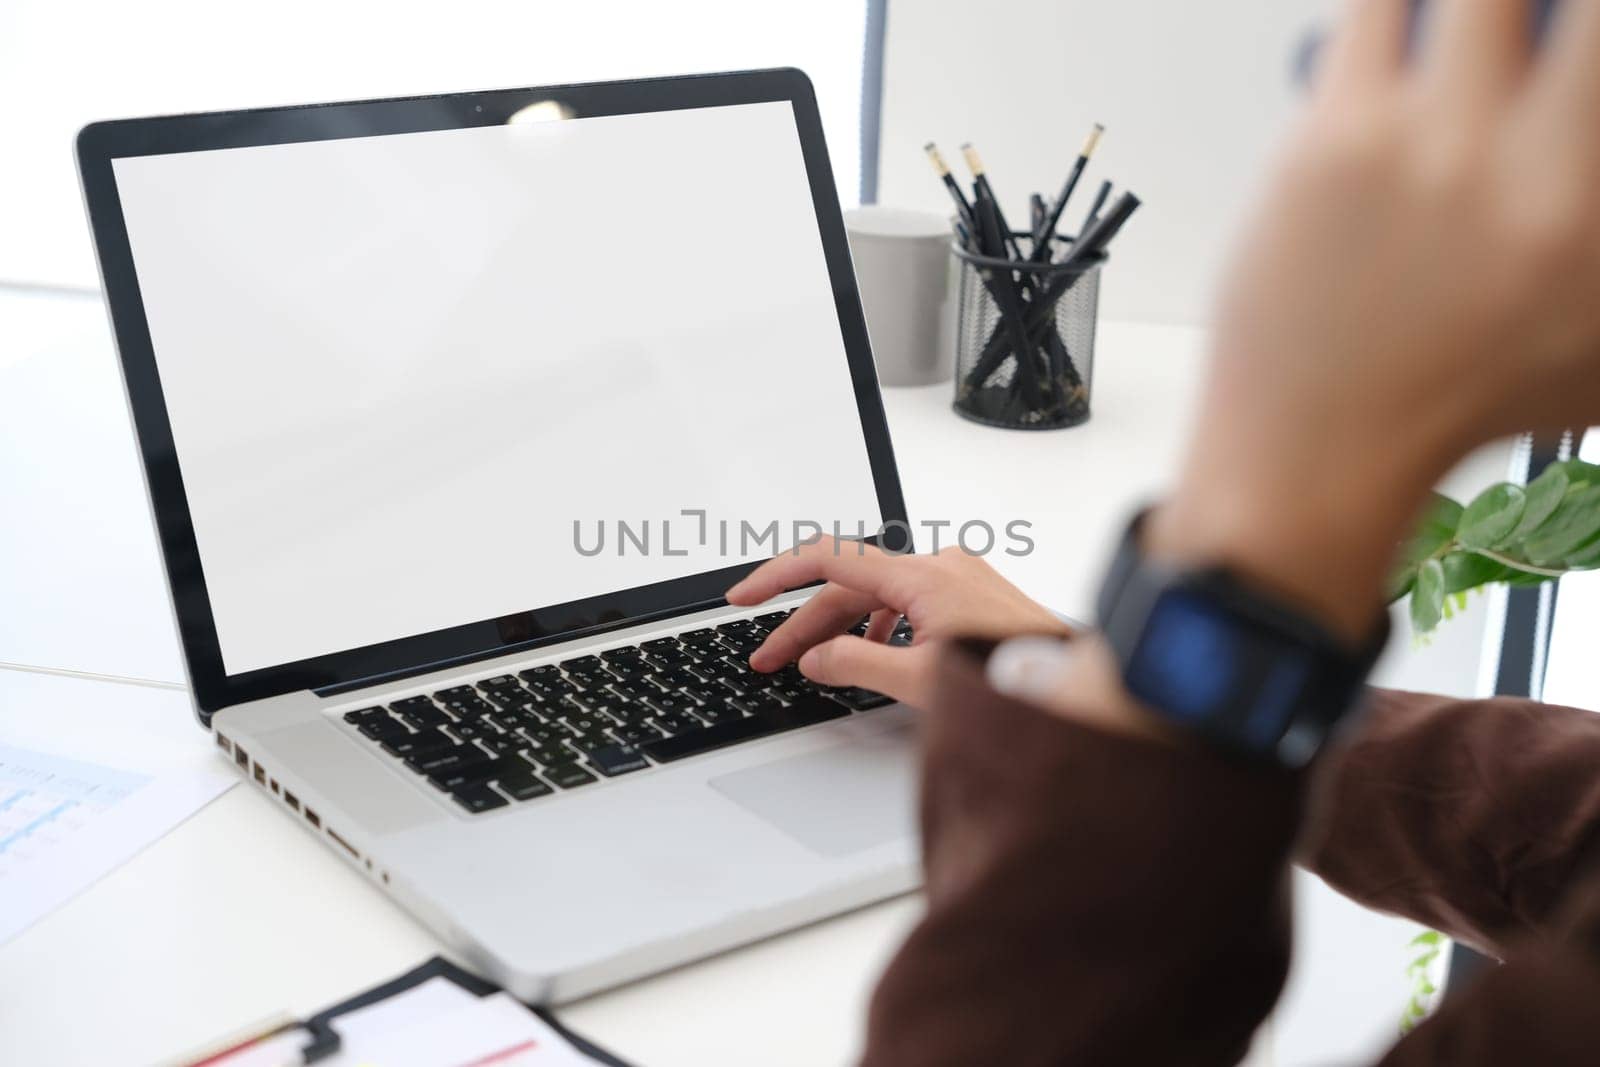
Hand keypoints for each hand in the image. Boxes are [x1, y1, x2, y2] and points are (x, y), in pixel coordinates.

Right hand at [725, 537, 1071, 707]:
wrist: (1081, 689)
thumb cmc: (1017, 680)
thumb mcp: (921, 681)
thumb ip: (856, 664)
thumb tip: (814, 658)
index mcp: (924, 575)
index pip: (830, 560)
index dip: (776, 576)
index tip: (741, 598)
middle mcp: (942, 566)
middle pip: (851, 586)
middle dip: (805, 624)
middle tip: (769, 660)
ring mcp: (960, 579)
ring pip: (880, 597)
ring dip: (842, 627)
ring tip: (815, 665)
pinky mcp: (974, 597)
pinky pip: (910, 603)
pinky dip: (881, 627)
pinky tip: (873, 654)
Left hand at [1155, 0, 1599, 637]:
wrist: (1316, 452)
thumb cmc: (1450, 402)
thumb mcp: (1598, 346)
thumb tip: (1590, 159)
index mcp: (1589, 212)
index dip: (1589, 33)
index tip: (1575, 45)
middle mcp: (1518, 168)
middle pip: (1552, 8)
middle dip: (1535, 13)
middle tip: (1520, 33)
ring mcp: (1416, 146)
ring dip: (1461, 8)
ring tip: (1458, 34)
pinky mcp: (1327, 139)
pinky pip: (1368, 12)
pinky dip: (1386, 13)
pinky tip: (1393, 30)